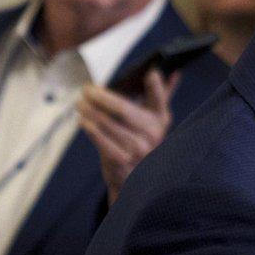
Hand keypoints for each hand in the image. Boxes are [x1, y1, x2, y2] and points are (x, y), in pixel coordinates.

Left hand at [78, 69, 180, 204]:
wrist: (134, 181)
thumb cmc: (142, 142)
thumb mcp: (155, 120)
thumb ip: (161, 95)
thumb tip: (174, 73)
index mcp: (160, 120)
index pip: (160, 100)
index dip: (157, 87)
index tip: (151, 73)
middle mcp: (152, 134)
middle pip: (124, 110)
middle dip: (102, 97)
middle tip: (87, 89)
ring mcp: (137, 149)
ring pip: (108, 124)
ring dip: (91, 111)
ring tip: (80, 103)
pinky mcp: (121, 161)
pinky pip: (102, 142)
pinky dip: (91, 130)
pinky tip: (83, 120)